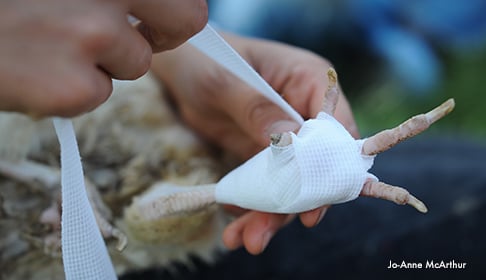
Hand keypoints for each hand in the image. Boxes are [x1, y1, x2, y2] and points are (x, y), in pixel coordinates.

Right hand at [0, 0, 206, 116]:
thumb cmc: (9, 6)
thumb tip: (150, 7)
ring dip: (103, 63)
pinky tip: (37, 71)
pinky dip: (72, 90)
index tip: (154, 18)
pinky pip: (97, 94)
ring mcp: (92, 39)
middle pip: (185, 21)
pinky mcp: (75, 88)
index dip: (172, 8)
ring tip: (53, 48)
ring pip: (135, 64)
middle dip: (164, 33)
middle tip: (137, 39)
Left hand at [152, 32, 357, 253]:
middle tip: (260, 236)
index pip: (335, 130)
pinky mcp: (265, 154)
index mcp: (309, 83)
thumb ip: (259, 110)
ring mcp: (286, 137)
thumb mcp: (229, 83)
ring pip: (290, 182)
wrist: (184, 69)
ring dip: (268, 213)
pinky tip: (233, 219)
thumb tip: (290, 142)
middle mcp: (304, 113)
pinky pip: (268, 184)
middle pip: (314, 165)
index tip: (312, 207)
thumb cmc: (210, 61)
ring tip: (242, 239)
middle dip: (290, 204)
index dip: (330, 169)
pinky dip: (253, 205)